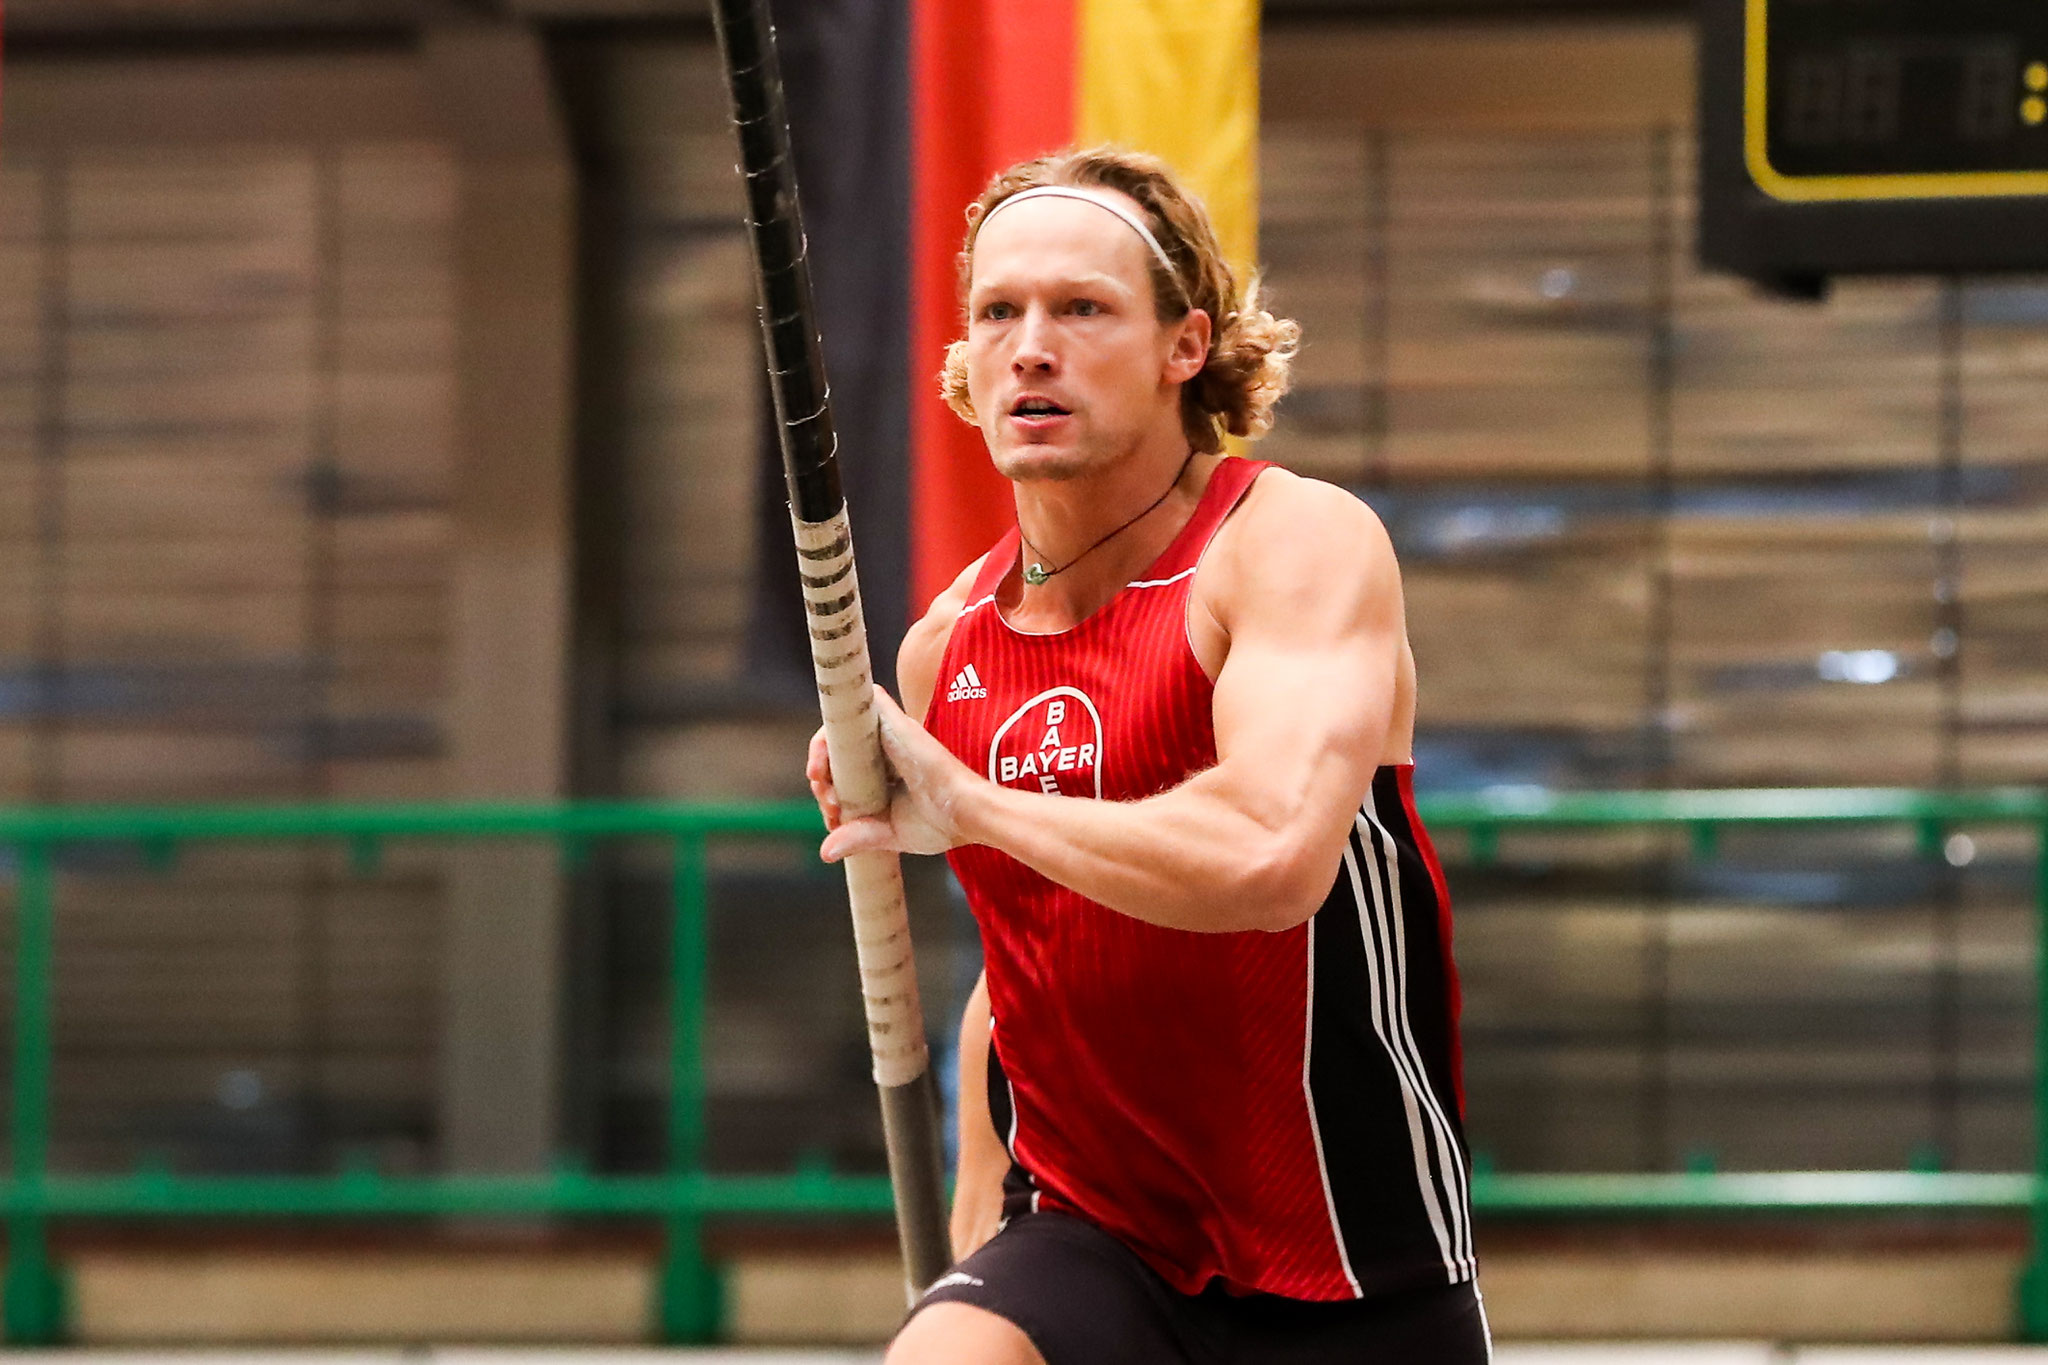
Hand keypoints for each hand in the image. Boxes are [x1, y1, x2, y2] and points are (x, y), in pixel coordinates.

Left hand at [813, 688, 974, 861]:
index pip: (843, 773)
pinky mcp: (892, 721)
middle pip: (836, 750)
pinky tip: (823, 761)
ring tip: (820, 782)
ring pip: (840, 728)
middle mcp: (884, 748)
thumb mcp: (889, 833)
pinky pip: (857, 704)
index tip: (834, 820)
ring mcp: (888, 732)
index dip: (829, 793)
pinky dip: (832, 727)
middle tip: (830, 805)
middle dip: (821, 779)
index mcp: (885, 773)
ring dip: (820, 755)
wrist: (967, 812)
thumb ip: (859, 837)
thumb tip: (826, 852)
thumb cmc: (940, 823)